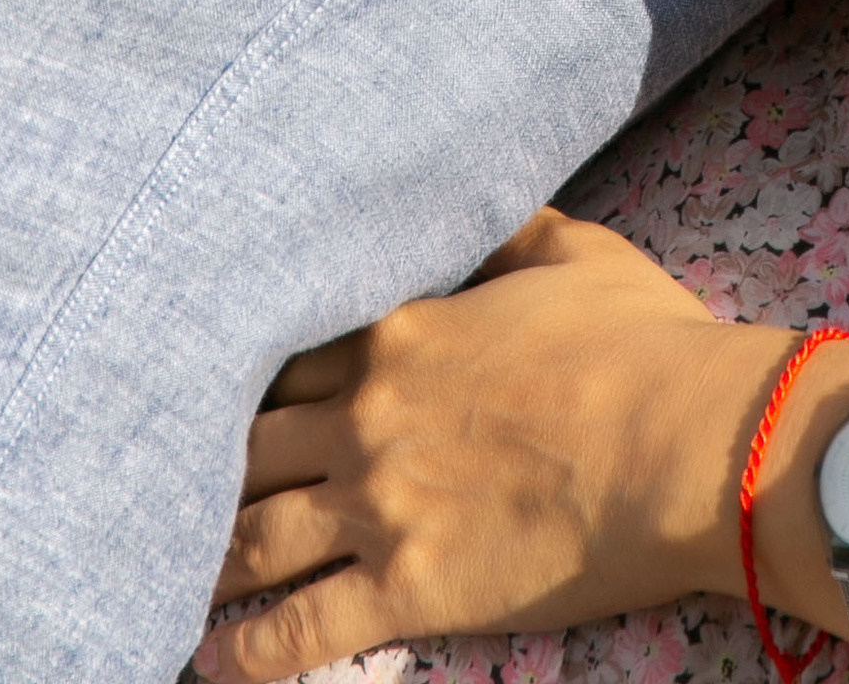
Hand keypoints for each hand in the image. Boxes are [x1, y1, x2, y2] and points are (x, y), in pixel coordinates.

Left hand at [197, 211, 786, 677]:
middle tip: (168, 490)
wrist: (682, 443)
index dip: (255, 381)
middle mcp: (369, 416)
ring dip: (205, 561)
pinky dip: (244, 651)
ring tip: (166, 579)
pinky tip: (210, 660)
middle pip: (250, 445)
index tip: (223, 393)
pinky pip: (299, 628)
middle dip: (206, 468)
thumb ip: (512, 232)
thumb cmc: (643, 341)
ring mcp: (380, 504)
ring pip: (253, 537)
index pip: (291, 356)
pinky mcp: (405, 588)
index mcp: (402, 333)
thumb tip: (490, 210)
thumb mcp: (575, 251)